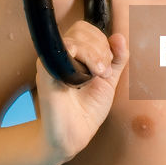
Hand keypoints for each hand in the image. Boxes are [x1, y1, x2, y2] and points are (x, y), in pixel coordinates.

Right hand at [33, 20, 128, 164]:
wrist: (73, 135)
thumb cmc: (87, 110)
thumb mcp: (109, 81)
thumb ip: (116, 60)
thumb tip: (119, 36)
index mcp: (74, 54)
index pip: (87, 30)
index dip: (102, 42)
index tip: (108, 66)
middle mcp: (61, 55)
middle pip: (81, 30)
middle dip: (100, 48)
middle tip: (104, 73)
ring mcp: (52, 63)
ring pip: (73, 39)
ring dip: (93, 54)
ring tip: (98, 75)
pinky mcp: (46, 73)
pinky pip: (58, 52)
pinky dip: (74, 53)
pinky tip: (84, 69)